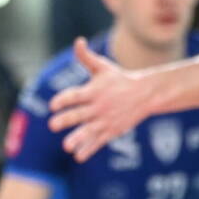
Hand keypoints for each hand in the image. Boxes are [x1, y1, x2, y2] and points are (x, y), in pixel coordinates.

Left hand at [49, 39, 156, 160]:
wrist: (146, 94)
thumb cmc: (119, 79)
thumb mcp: (103, 67)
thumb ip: (86, 57)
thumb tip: (78, 41)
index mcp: (94, 91)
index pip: (76, 95)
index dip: (63, 100)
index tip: (52, 105)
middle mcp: (99, 107)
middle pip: (79, 114)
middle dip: (66, 120)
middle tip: (52, 125)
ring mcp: (106, 120)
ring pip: (89, 131)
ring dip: (78, 139)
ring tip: (66, 146)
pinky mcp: (112, 131)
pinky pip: (99, 141)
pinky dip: (89, 149)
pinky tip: (78, 157)